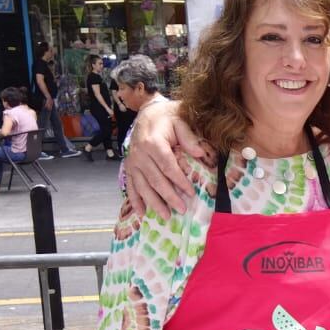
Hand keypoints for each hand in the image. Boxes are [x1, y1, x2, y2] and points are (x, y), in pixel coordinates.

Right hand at [124, 100, 209, 215]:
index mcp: (153, 143)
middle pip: (155, 179)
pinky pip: (130, 186)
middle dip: (169, 196)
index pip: (168, 166)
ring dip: (153, 202)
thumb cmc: (167, 118)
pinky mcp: (129, 167)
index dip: (179, 181)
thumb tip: (200, 154)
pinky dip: (135, 200)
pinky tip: (142, 212)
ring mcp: (133, 162)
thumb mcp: (180, 121)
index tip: (191, 193)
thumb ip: (189, 137)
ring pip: (142, 186)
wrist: (147, 113)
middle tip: (182, 209)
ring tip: (166, 216)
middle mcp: (140, 154)